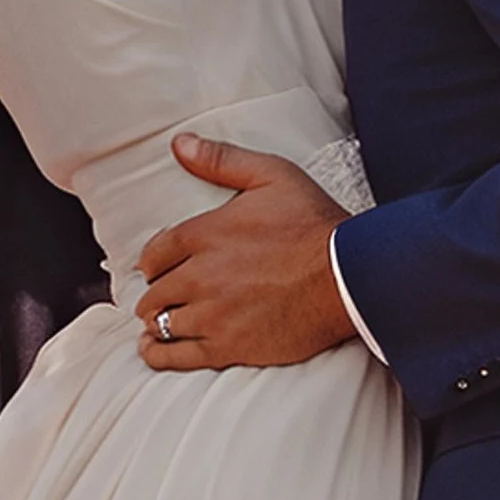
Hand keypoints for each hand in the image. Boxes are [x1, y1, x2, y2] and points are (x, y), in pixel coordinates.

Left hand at [137, 136, 356, 368]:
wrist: (347, 276)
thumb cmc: (314, 225)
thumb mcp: (271, 175)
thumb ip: (221, 160)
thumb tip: (179, 143)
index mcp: (203, 234)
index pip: (154, 253)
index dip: (153, 262)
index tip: (158, 268)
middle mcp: (199, 275)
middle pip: (155, 291)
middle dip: (156, 292)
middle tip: (163, 295)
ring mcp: (211, 314)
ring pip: (161, 323)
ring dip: (157, 322)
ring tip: (159, 322)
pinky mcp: (227, 346)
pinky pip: (176, 355)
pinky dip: (158, 353)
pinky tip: (152, 349)